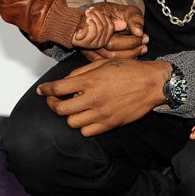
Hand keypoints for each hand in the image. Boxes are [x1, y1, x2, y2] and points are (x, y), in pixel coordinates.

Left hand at [36, 58, 170, 135]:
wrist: (152, 84)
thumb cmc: (129, 71)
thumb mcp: (103, 63)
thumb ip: (81, 72)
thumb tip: (66, 81)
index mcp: (90, 81)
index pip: (58, 88)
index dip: (45, 90)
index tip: (42, 91)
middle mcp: (93, 98)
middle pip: (60, 109)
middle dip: (53, 105)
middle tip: (54, 101)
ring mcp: (101, 113)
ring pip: (72, 122)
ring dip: (69, 115)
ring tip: (74, 108)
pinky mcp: (110, 124)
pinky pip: (87, 132)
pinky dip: (83, 126)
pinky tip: (86, 117)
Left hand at [71, 8, 121, 49]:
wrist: (66, 25)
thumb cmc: (83, 20)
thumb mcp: (100, 17)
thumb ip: (113, 22)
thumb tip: (127, 26)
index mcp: (106, 37)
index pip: (112, 26)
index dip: (105, 16)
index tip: (95, 9)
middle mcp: (101, 43)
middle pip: (107, 26)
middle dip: (99, 15)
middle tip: (90, 10)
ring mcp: (94, 44)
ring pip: (101, 27)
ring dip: (94, 17)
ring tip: (87, 13)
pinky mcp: (86, 44)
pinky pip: (93, 31)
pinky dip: (90, 22)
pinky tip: (86, 18)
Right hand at [79, 2, 147, 60]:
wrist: (102, 14)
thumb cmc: (114, 12)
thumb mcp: (127, 10)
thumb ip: (134, 18)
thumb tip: (139, 32)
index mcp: (96, 27)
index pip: (113, 41)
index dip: (131, 41)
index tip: (143, 36)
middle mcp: (90, 40)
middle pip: (111, 53)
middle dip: (132, 50)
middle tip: (145, 43)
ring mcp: (90, 49)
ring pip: (110, 59)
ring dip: (129, 56)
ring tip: (142, 48)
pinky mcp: (93, 56)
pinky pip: (108, 63)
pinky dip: (123, 60)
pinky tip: (133, 55)